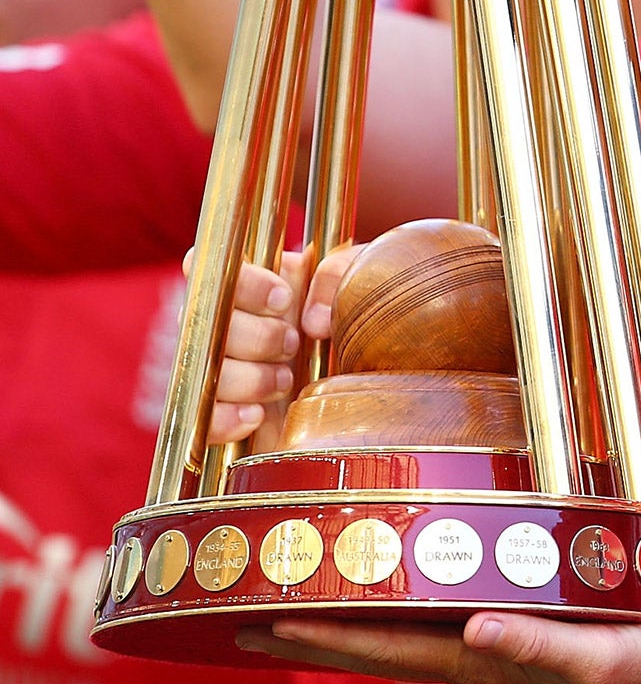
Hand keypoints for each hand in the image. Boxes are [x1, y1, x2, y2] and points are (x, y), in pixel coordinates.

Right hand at [198, 241, 360, 443]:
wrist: (398, 371)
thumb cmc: (379, 316)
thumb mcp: (372, 279)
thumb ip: (343, 273)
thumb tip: (311, 319)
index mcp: (263, 279)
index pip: (210, 264)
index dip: (240, 284)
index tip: (284, 300)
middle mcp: (238, 320)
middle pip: (201, 322)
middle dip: (252, 337)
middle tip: (292, 344)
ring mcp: (231, 367)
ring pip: (200, 370)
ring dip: (245, 377)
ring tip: (287, 381)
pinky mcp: (234, 412)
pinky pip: (200, 418)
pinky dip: (221, 419)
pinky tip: (256, 416)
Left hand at [241, 612, 640, 683]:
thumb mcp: (598, 657)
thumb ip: (538, 645)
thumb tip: (473, 629)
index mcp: (483, 660)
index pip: (388, 646)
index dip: (327, 633)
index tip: (266, 619)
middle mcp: (475, 658)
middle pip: (375, 647)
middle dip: (310, 635)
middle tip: (242, 618)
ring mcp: (491, 654)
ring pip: (398, 639)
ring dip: (341, 629)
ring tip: (292, 613)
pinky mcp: (512, 642)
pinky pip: (434, 629)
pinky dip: (392, 619)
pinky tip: (386, 606)